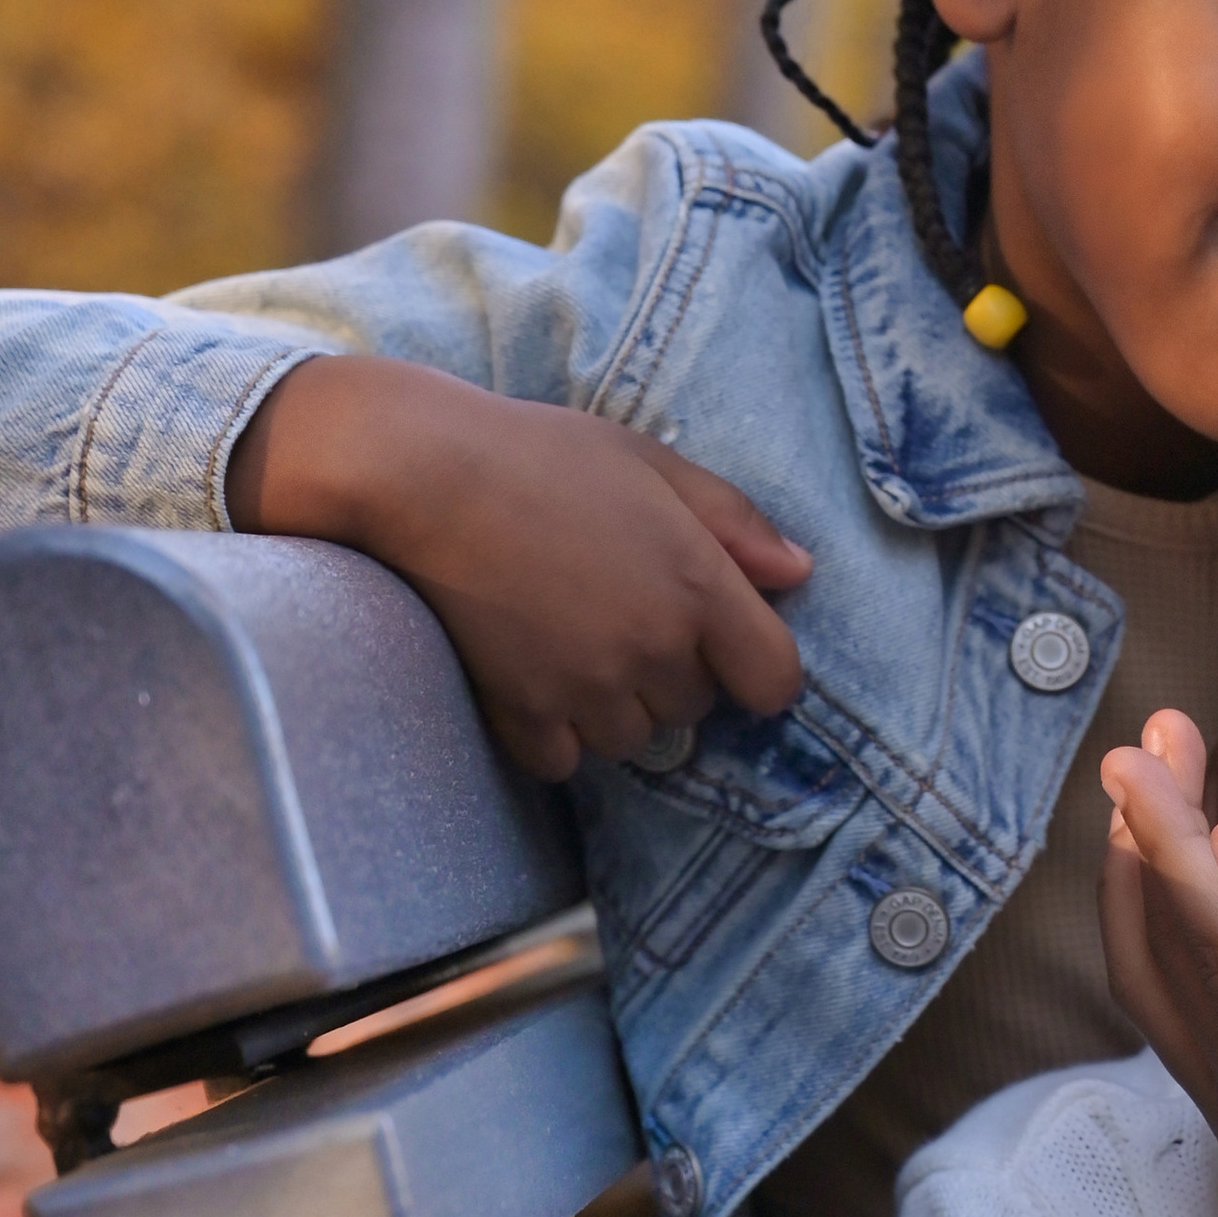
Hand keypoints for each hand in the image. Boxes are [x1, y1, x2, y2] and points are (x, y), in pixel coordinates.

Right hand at [229, 356, 808, 779]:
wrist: (419, 474)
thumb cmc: (538, 454)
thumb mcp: (651, 463)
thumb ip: (734, 522)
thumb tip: (797, 573)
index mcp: (699, 586)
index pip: (775, 681)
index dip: (755, 667)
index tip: (722, 643)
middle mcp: (654, 648)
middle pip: (696, 709)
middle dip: (671, 672)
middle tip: (616, 610)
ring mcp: (587, 688)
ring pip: (633, 739)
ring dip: (612, 705)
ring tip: (568, 638)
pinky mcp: (522, 714)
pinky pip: (565, 761)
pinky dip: (553, 732)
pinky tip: (530, 674)